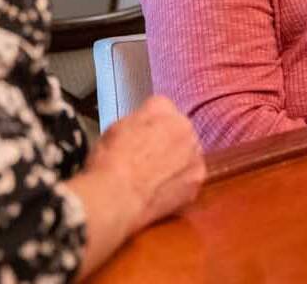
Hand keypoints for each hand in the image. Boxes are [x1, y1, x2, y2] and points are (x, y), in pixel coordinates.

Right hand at [87, 95, 205, 232]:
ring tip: (154, 178)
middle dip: (167, 141)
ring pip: (188, 154)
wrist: (116, 198)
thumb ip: (138, 119)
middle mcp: (185, 127)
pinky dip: (179, 184)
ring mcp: (195, 155)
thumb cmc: (109, 162)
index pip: (160, 108)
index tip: (141, 136)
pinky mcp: (197, 181)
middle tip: (147, 159)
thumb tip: (143, 124)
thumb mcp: (115, 128)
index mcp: (163, 108)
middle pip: (179, 130)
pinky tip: (160, 192)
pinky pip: (189, 178)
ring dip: (177, 162)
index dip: (148, 124)